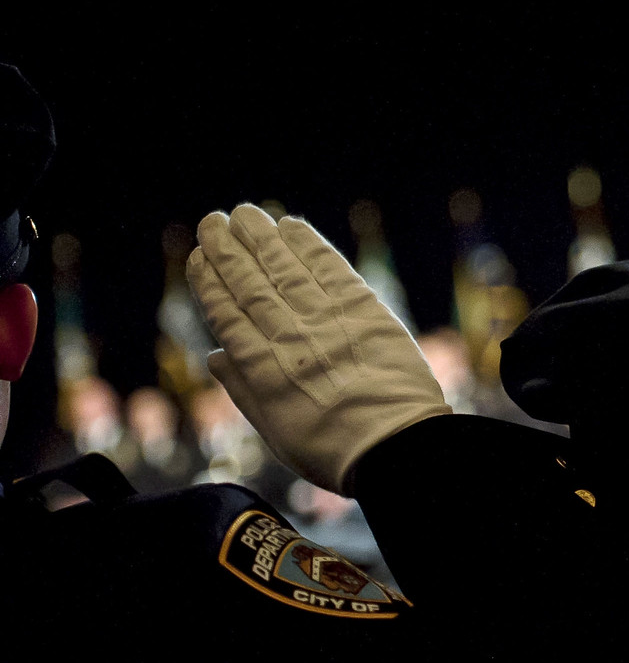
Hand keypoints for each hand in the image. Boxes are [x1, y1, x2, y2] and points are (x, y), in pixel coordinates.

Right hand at [189, 204, 449, 493]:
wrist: (396, 449)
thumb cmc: (333, 449)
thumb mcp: (275, 431)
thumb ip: (243, 389)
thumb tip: (215, 356)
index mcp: (261, 369)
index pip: (226, 314)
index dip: (209, 282)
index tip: (198, 255)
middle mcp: (289, 337)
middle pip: (251, 284)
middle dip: (228, 250)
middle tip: (213, 220)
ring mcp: (327, 321)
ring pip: (285, 270)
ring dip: (262, 238)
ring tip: (245, 214)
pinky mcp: (366, 311)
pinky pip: (330, 270)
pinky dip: (309, 245)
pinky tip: (291, 226)